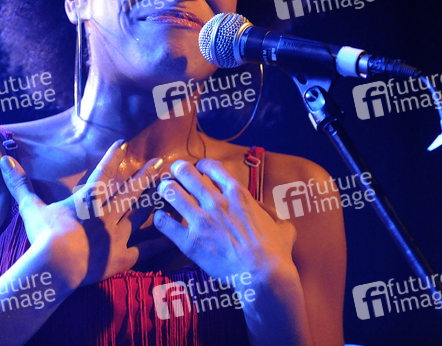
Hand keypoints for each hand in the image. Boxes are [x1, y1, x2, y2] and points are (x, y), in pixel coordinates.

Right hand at [0, 140, 170, 288]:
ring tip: (170, 190)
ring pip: (142, 213)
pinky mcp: (124, 256)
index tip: (124, 144)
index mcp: (88, 198)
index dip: (113, 157)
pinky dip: (157, 243)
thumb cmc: (45, 234)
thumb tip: (5, 162)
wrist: (58, 263)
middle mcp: (108, 211)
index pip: (103, 172)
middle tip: (162, 163)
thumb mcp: (30, 207)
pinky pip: (145, 249)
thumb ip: (20, 184)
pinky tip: (170, 238)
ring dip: (155, 201)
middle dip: (147, 174)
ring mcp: (118, 233)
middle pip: (132, 189)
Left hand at [153, 159, 297, 283]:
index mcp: (237, 193)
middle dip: (178, 170)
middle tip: (175, 175)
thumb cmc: (276, 252)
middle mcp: (216, 201)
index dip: (202, 165)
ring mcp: (201, 220)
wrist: (264, 276)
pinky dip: (159, 219)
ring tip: (164, 193)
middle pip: (185, 172)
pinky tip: (160, 219)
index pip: (211, 166)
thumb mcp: (283, 226)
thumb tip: (275, 217)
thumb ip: (274, 217)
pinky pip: (163, 223)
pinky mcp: (189, 241)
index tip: (199, 170)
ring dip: (165, 190)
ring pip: (171, 192)